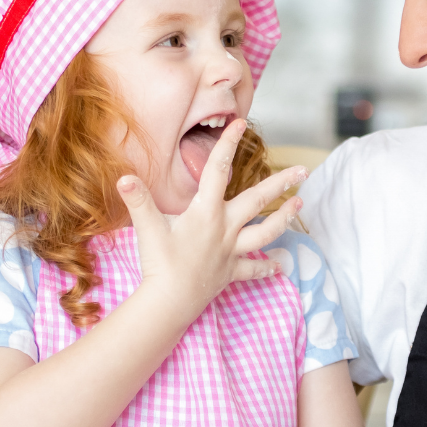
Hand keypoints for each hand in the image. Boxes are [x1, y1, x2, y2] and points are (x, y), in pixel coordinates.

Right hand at [118, 119, 305, 315]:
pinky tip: (281, 266)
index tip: (240, 123)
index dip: (228, 144)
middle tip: (303, 171)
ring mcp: (231, 251)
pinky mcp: (231, 272)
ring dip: (285, 218)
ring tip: (300, 205)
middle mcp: (225, 228)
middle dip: (281, 183)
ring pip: (266, 232)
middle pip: (258, 201)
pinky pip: (253, 269)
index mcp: (206, 211)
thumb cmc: (159, 263)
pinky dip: (267, 267)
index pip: (217, 169)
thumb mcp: (147, 227)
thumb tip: (124, 177)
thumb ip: (138, 200)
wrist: (169, 302)